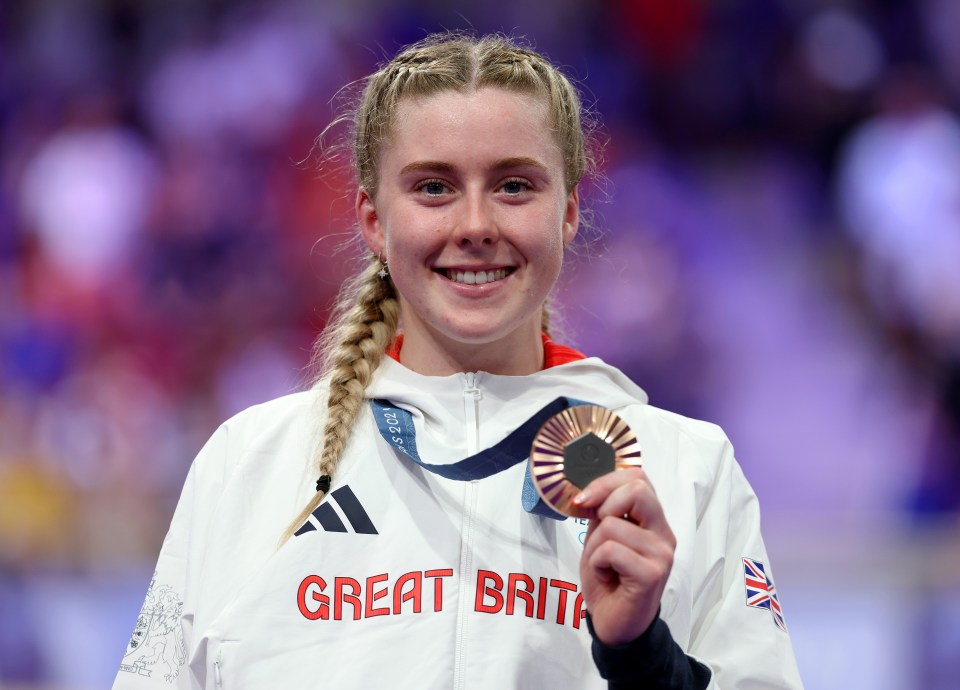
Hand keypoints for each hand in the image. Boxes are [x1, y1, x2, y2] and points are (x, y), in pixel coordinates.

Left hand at [575, 468, 675, 644]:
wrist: (615, 625)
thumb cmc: (608, 580)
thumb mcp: (600, 538)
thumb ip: (601, 513)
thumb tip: (587, 489)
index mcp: (653, 521)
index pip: (638, 477)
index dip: (606, 481)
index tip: (583, 498)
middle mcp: (663, 533)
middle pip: (636, 489)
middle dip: (603, 503)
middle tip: (596, 529)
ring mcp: (661, 553)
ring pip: (613, 524)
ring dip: (594, 546)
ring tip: (603, 565)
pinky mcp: (652, 573)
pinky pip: (610, 550)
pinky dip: (598, 563)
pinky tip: (607, 576)